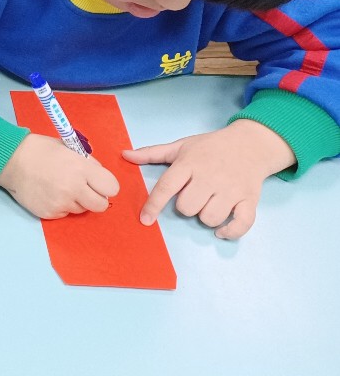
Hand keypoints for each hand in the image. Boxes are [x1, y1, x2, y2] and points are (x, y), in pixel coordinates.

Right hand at [0, 133, 120, 218]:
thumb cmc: (40, 150)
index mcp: (81, 168)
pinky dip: (60, 205)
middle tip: (84, 189)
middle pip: (101, 205)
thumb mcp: (69, 147)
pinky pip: (65, 213)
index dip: (106, 185)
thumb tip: (99, 177)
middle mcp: (73, 188)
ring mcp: (61, 202)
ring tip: (60, 187)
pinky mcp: (50, 213)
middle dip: (95, 198)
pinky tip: (49, 192)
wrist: (11, 160)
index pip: (112, 188)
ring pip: (82, 209)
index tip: (98, 182)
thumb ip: (88, 163)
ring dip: (76, 201)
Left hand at [124, 120, 294, 239]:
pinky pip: (240, 224)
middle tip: (193, 196)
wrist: (251, 144)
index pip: (166, 187)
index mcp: (189, 163)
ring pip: (209, 218)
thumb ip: (152, 153)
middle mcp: (209, 177)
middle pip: (187, 207)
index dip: (153, 205)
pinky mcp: (249, 199)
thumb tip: (124, 155)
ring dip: (205, 218)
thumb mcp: (181, 146)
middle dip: (185, 207)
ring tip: (208, 205)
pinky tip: (221, 229)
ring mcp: (231, 189)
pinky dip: (230, 231)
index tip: (145, 219)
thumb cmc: (210, 147)